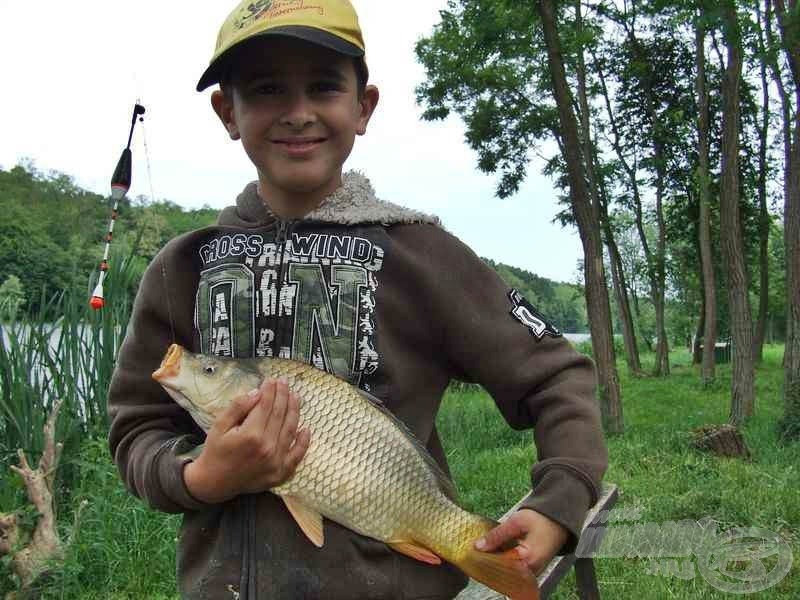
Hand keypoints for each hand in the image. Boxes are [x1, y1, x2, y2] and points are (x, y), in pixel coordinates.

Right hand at [183, 378, 310, 503]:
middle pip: (280, 415)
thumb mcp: (220, 425)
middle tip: (284, 382)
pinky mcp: (280, 473)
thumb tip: (258, 392)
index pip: (266, 406)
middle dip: (283, 395)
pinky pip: (297, 455)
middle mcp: (267, 448)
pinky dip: (304, 442)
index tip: (272, 380)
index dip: (270, 390)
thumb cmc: (216, 451)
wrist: (214, 482)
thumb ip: (238, 407)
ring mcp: (276, 462)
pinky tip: (307, 428)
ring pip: (290, 430)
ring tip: (295, 397)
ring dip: (295, 411)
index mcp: (251, 435)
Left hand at [474, 509, 568, 574]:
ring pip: (509, 573)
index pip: (499, 566)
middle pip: (503, 573)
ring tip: (483, 554)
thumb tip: (478, 546)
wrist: (559, 519)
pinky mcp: (533, 569)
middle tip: (475, 554)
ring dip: (496, 565)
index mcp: (527, 559)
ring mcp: (533, 572)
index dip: (484, 559)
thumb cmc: (540, 519)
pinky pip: (515, 571)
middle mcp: (531, 570)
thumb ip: (497, 536)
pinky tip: (495, 556)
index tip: (471, 553)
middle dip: (489, 564)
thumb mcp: (516, 522)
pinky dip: (505, 564)